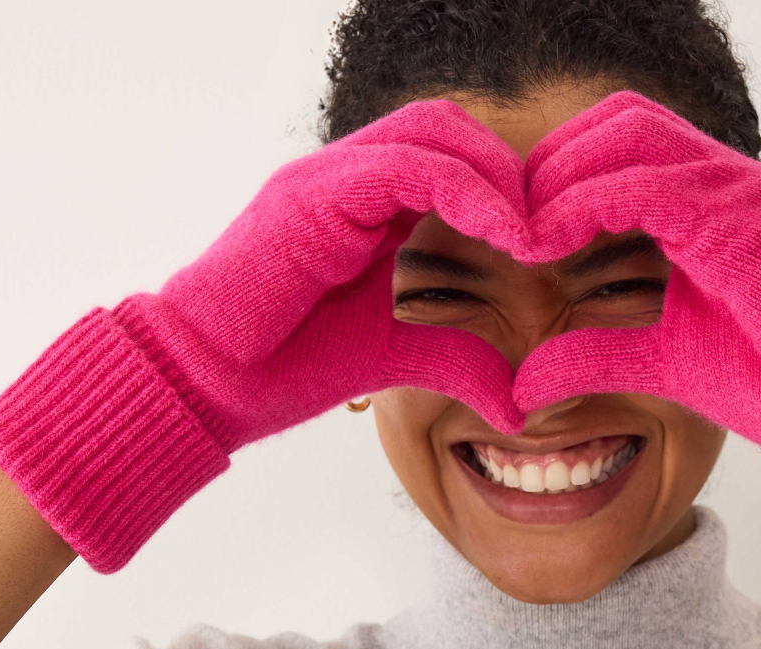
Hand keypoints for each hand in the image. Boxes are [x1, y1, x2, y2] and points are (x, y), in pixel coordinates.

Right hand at [112, 99, 528, 443]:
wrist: (211, 381)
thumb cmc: (290, 365)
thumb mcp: (399, 358)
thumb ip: (459, 365)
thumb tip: (519, 411)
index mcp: (366, 204)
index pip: (450, 158)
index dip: (505, 188)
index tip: (549, 242)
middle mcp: (347, 177)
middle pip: (447, 127)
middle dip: (509, 172)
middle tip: (549, 231)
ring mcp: (326, 177)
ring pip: (431, 132)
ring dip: (495, 178)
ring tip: (532, 237)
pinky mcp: (311, 194)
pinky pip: (403, 167)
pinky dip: (464, 192)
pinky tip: (503, 237)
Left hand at [511, 92, 760, 592]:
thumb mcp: (655, 364)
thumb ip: (591, 357)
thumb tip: (522, 383)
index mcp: (708, 202)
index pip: (620, 146)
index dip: (557, 176)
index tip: (510, 230)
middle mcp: (724, 178)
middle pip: (617, 120)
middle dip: (550, 162)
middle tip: (505, 221)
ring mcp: (738, 187)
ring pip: (628, 132)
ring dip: (561, 175)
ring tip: (520, 232)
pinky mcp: (741, 212)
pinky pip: (648, 179)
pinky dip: (586, 201)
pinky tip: (546, 242)